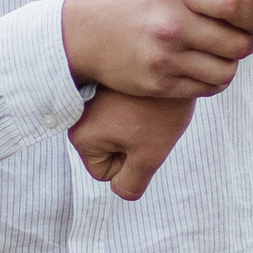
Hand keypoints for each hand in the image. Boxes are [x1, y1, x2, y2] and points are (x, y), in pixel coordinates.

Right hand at [62, 0, 252, 98]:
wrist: (86, 33)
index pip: (238, 6)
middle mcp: (171, 25)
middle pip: (238, 43)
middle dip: (248, 41)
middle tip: (242, 37)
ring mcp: (164, 58)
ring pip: (226, 71)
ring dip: (232, 63)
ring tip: (224, 53)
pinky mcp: (159, 84)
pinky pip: (207, 88)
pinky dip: (215, 80)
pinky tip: (207, 67)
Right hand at [70, 87, 195, 200]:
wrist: (174, 60)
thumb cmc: (160, 111)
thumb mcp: (148, 155)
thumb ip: (132, 183)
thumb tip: (122, 191)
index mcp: (81, 137)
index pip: (105, 173)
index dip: (131, 163)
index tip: (141, 137)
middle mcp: (78, 119)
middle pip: (110, 153)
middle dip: (132, 145)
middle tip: (147, 122)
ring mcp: (90, 102)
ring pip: (118, 134)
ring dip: (136, 128)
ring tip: (149, 109)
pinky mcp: (104, 88)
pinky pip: (121, 114)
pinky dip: (136, 111)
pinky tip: (148, 100)